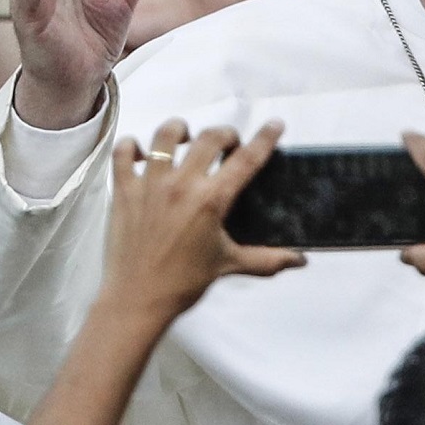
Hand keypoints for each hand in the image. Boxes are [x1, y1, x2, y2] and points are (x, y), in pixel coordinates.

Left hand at [105, 119, 305, 321]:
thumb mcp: (228, 265)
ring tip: (186, 138)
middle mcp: (182, 185)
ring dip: (180, 130)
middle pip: (209, 138)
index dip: (265, 139)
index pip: (246, 160)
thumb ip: (267, 259)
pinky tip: (142, 152)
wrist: (137, 300)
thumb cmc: (184, 283)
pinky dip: (131, 146)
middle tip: (227, 144)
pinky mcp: (124, 190)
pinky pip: (124, 152)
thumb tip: (300, 261)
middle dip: (225, 134)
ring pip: (165, 135)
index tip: (275, 124)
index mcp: (212, 201)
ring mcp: (150, 185)